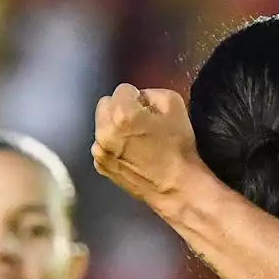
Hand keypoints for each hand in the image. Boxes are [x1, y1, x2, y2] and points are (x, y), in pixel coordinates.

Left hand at [93, 84, 199, 210]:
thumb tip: (139, 98)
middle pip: (105, 104)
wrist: (176, 188)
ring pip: (102, 125)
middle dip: (121, 108)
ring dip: (115, 127)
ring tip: (136, 140)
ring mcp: (99, 150)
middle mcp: (104, 131)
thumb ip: (152, 93)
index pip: (123, 89)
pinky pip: (103, 145)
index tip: (149, 111)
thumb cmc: (179, 148)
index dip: (139, 98)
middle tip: (140, 122)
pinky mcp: (100, 165)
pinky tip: (132, 154)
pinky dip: (113, 146)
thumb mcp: (175, 106)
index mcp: (122, 114)